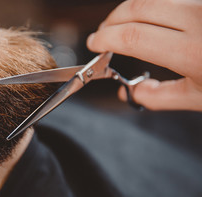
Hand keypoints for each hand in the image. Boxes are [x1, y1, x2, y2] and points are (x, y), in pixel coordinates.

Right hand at [87, 0, 201, 110]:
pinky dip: (152, 7)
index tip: (94, 43)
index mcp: (191, 52)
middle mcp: (197, 19)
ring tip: (123, 23)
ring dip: (131, 9)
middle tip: (104, 32)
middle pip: (138, 7)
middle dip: (113, 19)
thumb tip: (131, 92)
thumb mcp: (198, 97)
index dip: (105, 38)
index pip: (133, 36)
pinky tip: (150, 18)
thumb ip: (160, 96)